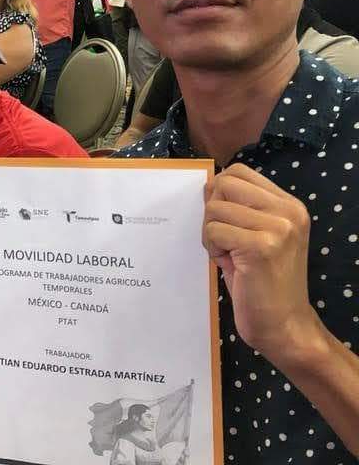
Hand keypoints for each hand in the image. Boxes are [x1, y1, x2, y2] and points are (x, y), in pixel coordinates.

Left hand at [202, 163, 321, 359]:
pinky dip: (211, 248)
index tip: (223, 219)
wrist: (283, 324)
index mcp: (288, 205)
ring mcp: (277, 228)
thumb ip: (240, 208)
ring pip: (214, 209)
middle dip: (212, 211)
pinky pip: (213, 230)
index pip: (238, 172)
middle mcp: (287, 211)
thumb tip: (208, 185)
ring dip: (211, 233)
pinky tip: (228, 264)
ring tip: (229, 255)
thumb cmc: (262, 281)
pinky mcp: (260, 246)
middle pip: (224, 184)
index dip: (219, 193)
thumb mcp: (256, 234)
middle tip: (223, 238)